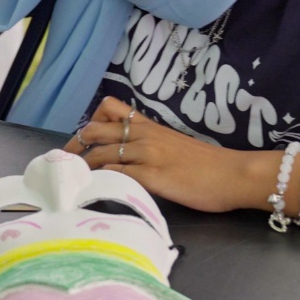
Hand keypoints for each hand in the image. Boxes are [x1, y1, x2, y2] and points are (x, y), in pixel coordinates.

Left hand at [64, 96, 248, 212]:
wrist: (234, 174)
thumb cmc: (210, 166)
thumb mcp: (176, 145)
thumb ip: (153, 145)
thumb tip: (133, 155)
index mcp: (150, 126)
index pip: (110, 109)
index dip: (90, 121)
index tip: (83, 140)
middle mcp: (144, 135)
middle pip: (95, 129)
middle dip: (74, 145)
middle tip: (65, 162)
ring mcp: (147, 155)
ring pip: (101, 152)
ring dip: (81, 166)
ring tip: (71, 179)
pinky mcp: (152, 177)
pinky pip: (116, 174)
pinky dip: (100, 181)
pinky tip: (93, 190)